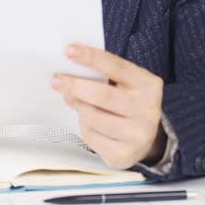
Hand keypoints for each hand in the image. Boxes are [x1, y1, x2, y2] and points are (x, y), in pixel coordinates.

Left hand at [52, 44, 165, 168]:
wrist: (147, 140)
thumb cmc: (128, 104)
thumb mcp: (126, 85)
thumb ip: (105, 76)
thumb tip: (70, 72)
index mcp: (148, 86)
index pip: (117, 67)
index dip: (91, 57)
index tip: (68, 50)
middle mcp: (147, 110)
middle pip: (103, 95)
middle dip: (75, 86)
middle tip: (56, 80)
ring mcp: (137, 134)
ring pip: (93, 117)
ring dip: (79, 108)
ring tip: (73, 101)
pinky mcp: (124, 154)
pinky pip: (91, 137)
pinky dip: (84, 127)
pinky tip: (87, 123)